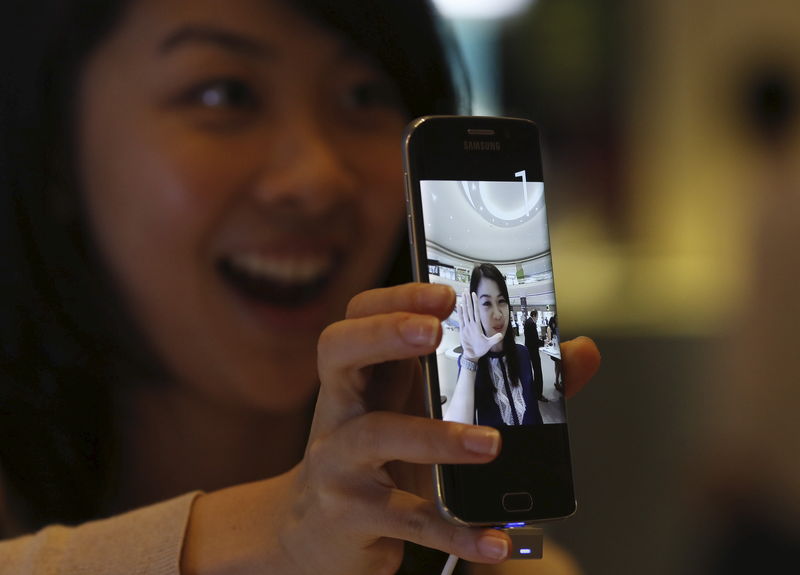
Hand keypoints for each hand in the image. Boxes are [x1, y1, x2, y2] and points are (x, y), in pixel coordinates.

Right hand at [181, 284, 600, 574]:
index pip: (360, 316)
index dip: (395, 298)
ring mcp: (338, 460)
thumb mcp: (428, 415)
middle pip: (338, 350)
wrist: (318, 533)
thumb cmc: (380, 462)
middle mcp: (340, 408)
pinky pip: (405, 516)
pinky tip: (493, 539)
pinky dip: (453, 529)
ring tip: (489, 444)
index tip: (444, 294)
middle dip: (383, 334)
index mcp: (362, 375)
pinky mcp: (349, 514)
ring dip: (433, 436)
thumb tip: (580, 352)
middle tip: (431, 333)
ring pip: (374, 435)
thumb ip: (506, 382)